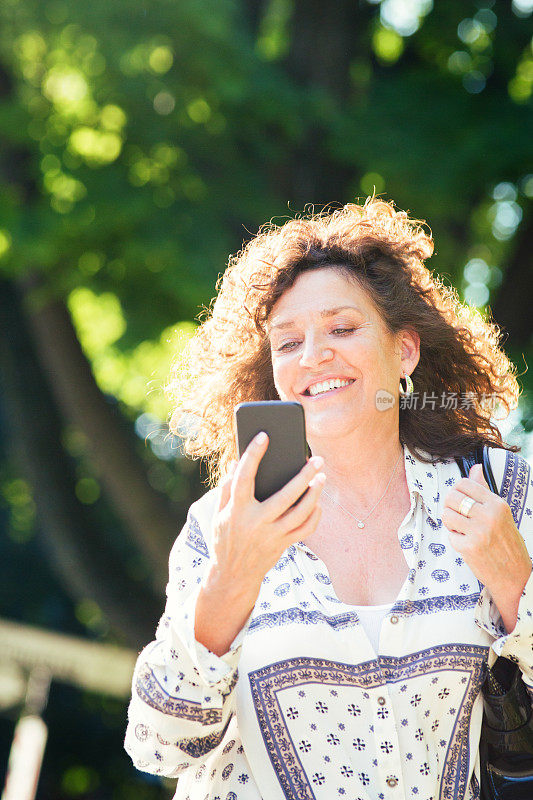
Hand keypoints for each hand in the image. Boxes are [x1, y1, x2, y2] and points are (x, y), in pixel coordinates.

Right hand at [208, 432, 325, 601]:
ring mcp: (271, 536)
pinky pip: (305, 530)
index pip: (244, 477)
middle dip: (303, 476)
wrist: (232, 576)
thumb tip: (237, 463)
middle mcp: (256, 523)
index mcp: (236, 510)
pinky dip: (314, 516)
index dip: (253, 455)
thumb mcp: (218, 514)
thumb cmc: (224, 538)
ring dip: (314, 494)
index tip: (264, 436)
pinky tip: (317, 502)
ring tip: (321, 477)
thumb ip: (227, 489)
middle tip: (316, 459)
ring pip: (300, 513)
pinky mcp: (283, 546)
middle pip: (285, 496)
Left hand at [442, 463, 530, 631]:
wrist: (514, 575)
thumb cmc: (506, 541)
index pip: (464, 483)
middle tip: (457, 515)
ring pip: (446, 515)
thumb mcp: (500, 513)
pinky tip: (467, 544)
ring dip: (450, 523)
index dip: (457, 490)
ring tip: (462, 529)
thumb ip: (484, 491)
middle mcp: (488, 516)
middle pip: (451, 497)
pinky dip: (455, 540)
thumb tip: (475, 468)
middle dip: (450, 506)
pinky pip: (450, 535)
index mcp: (497, 504)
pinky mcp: (468, 548)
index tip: (460, 499)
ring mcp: (478, 532)